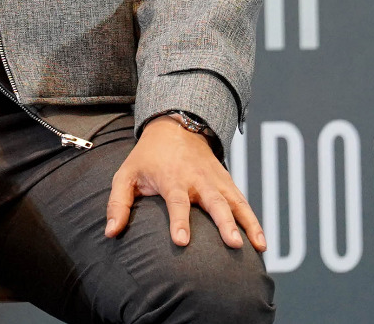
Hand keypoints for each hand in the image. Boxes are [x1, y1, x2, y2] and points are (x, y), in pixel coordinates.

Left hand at [104, 117, 267, 251]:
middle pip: (214, 203)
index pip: (176, 202)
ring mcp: (216, 181)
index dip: (179, 221)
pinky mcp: (227, 183)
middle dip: (224, 223)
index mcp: (172, 179)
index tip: (182, 241)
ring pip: (235, 203)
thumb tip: (110, 233)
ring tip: (258, 247)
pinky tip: (262, 243)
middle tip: (232, 243)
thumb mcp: (126, 175)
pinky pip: (243, 204)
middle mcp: (198, 180)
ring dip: (247, 224)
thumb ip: (117, 204)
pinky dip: (254, 222)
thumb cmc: (148, 157)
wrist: (176, 126)